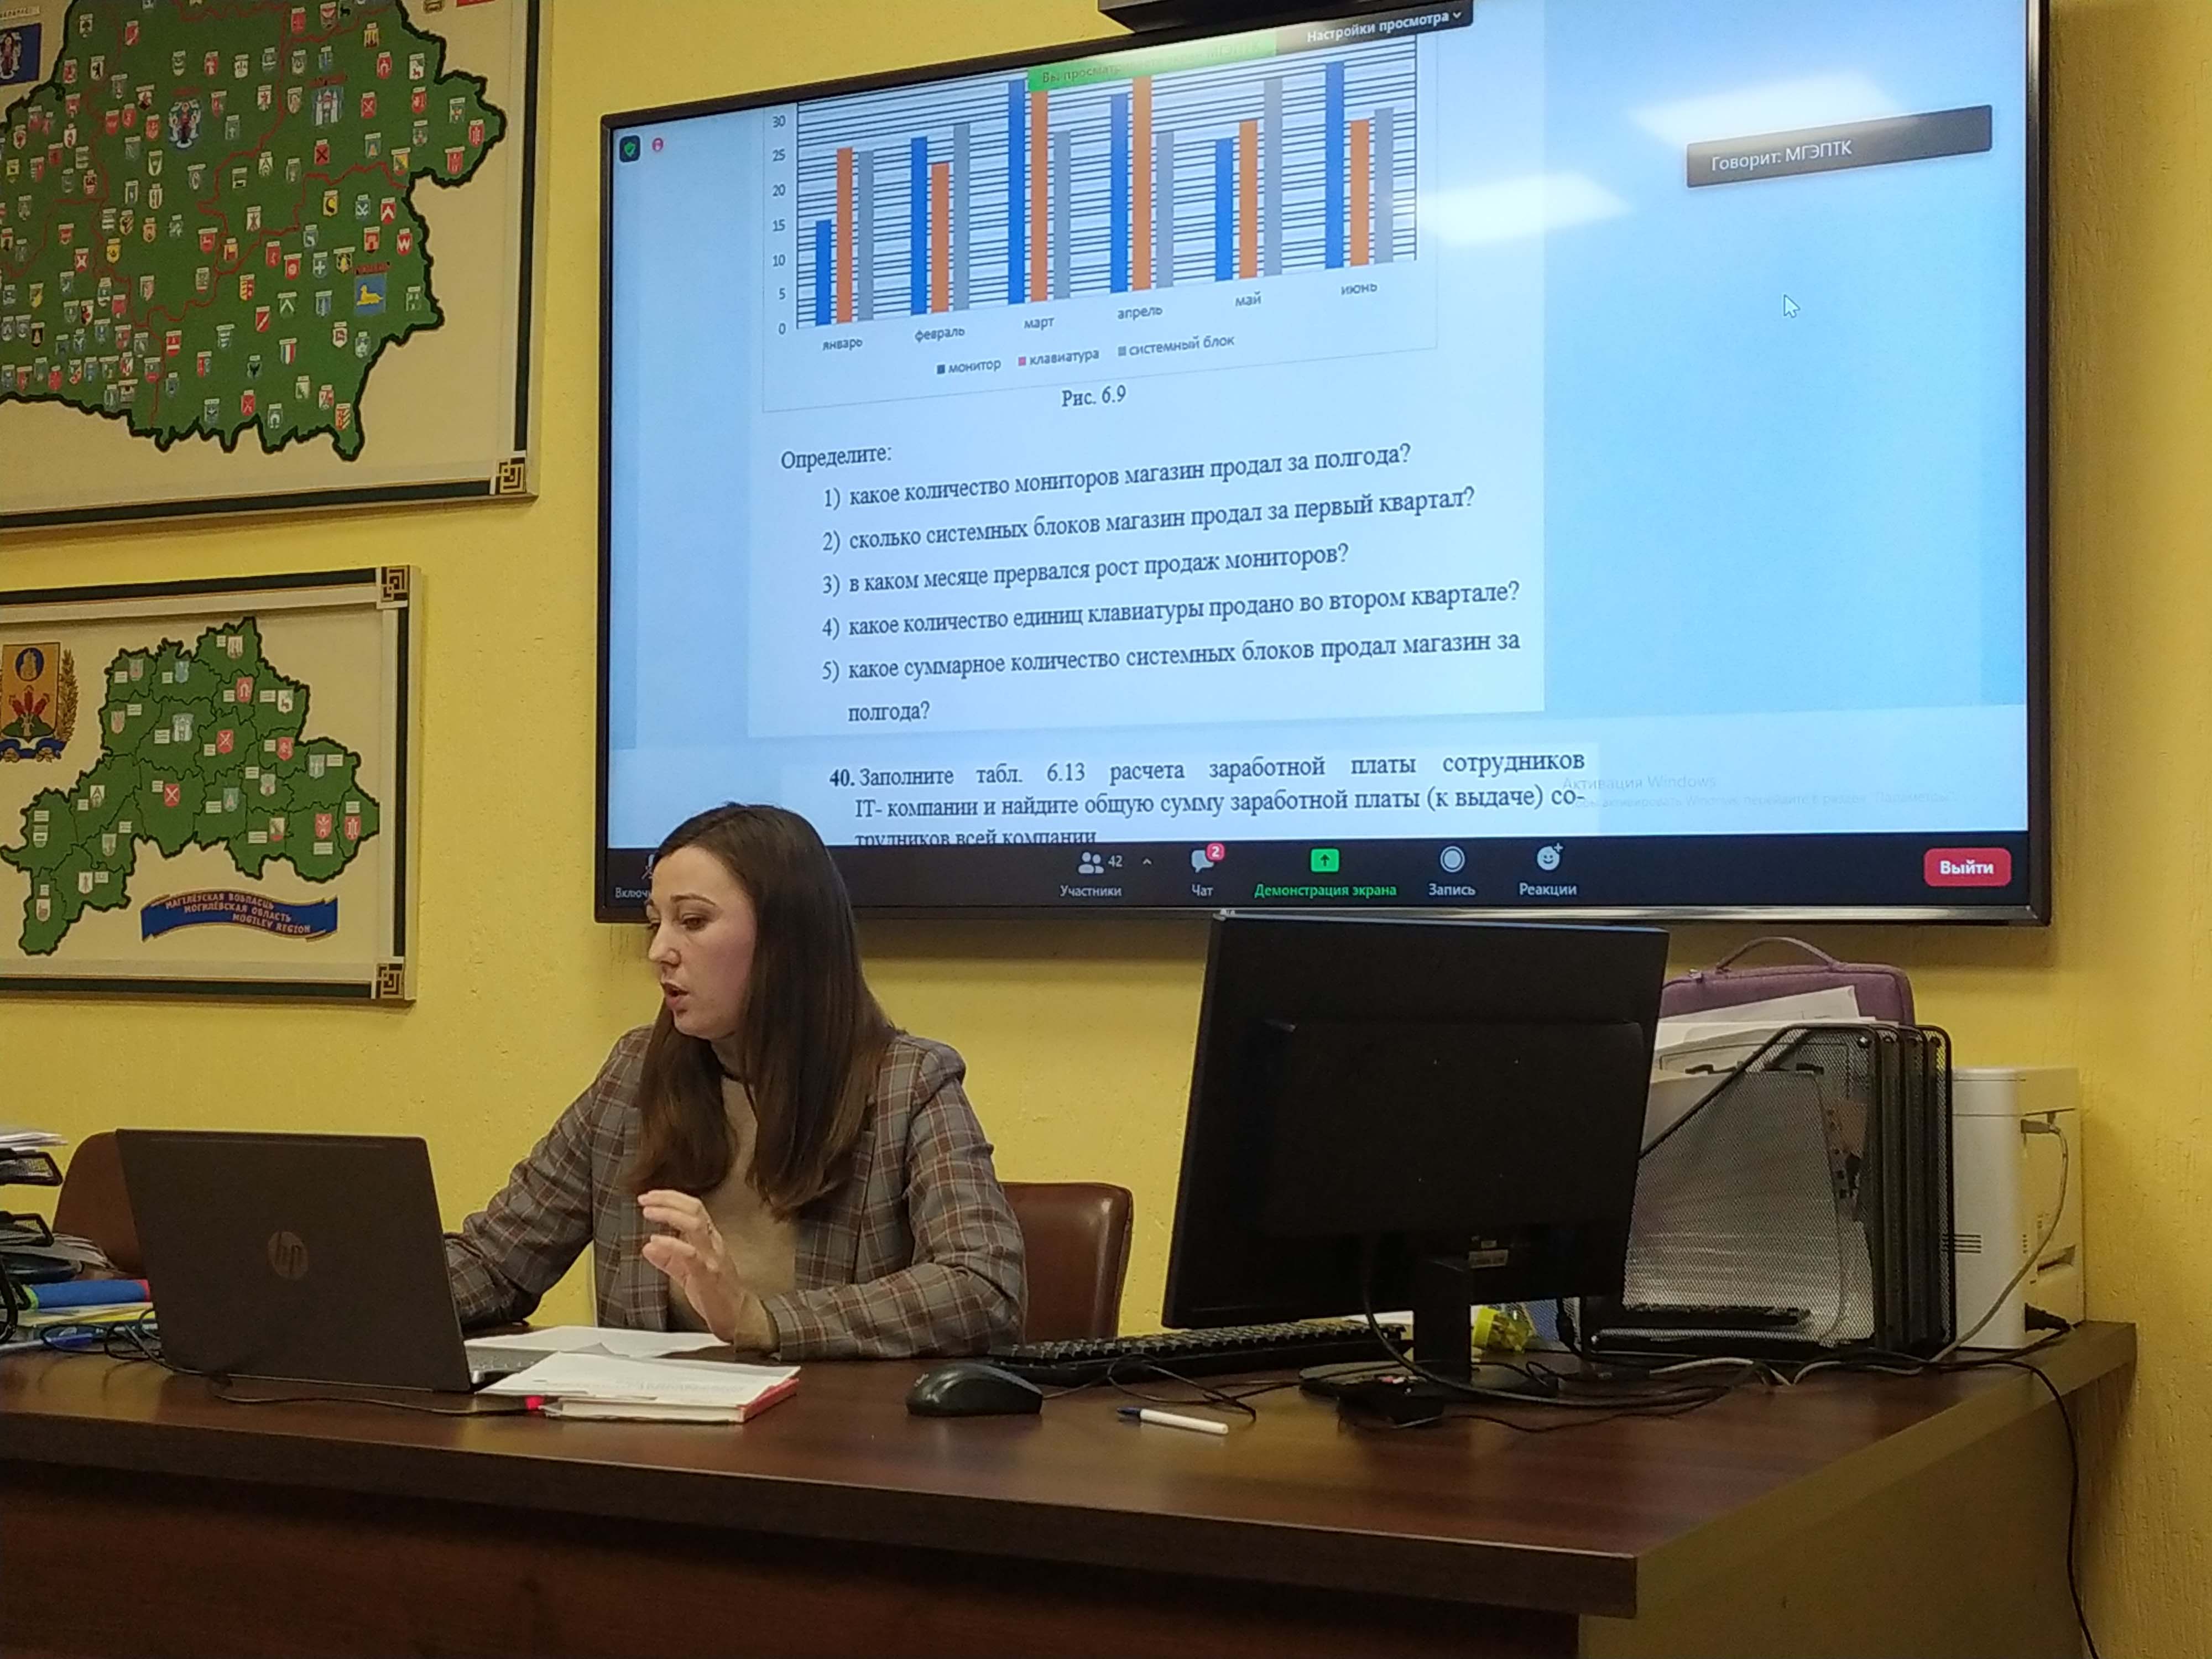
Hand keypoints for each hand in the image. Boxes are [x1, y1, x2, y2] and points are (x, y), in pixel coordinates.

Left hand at [638, 1189, 775, 1349]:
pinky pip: (691, 1254)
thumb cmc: (716, 1293)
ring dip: (670, 1214)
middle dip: (668, 1199)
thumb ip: (668, 1259)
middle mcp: (713, 1243)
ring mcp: (712, 1257)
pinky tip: (656, 1240)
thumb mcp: (687, 1272)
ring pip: (695, 1225)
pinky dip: (672, 1244)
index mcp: (710, 1239)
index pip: (693, 1208)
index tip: (650, 1195)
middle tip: (646, 1198)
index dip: (671, 1197)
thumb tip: (647, 1246)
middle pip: (695, 1209)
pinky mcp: (707, 1274)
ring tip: (649, 1212)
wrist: (738, 1317)